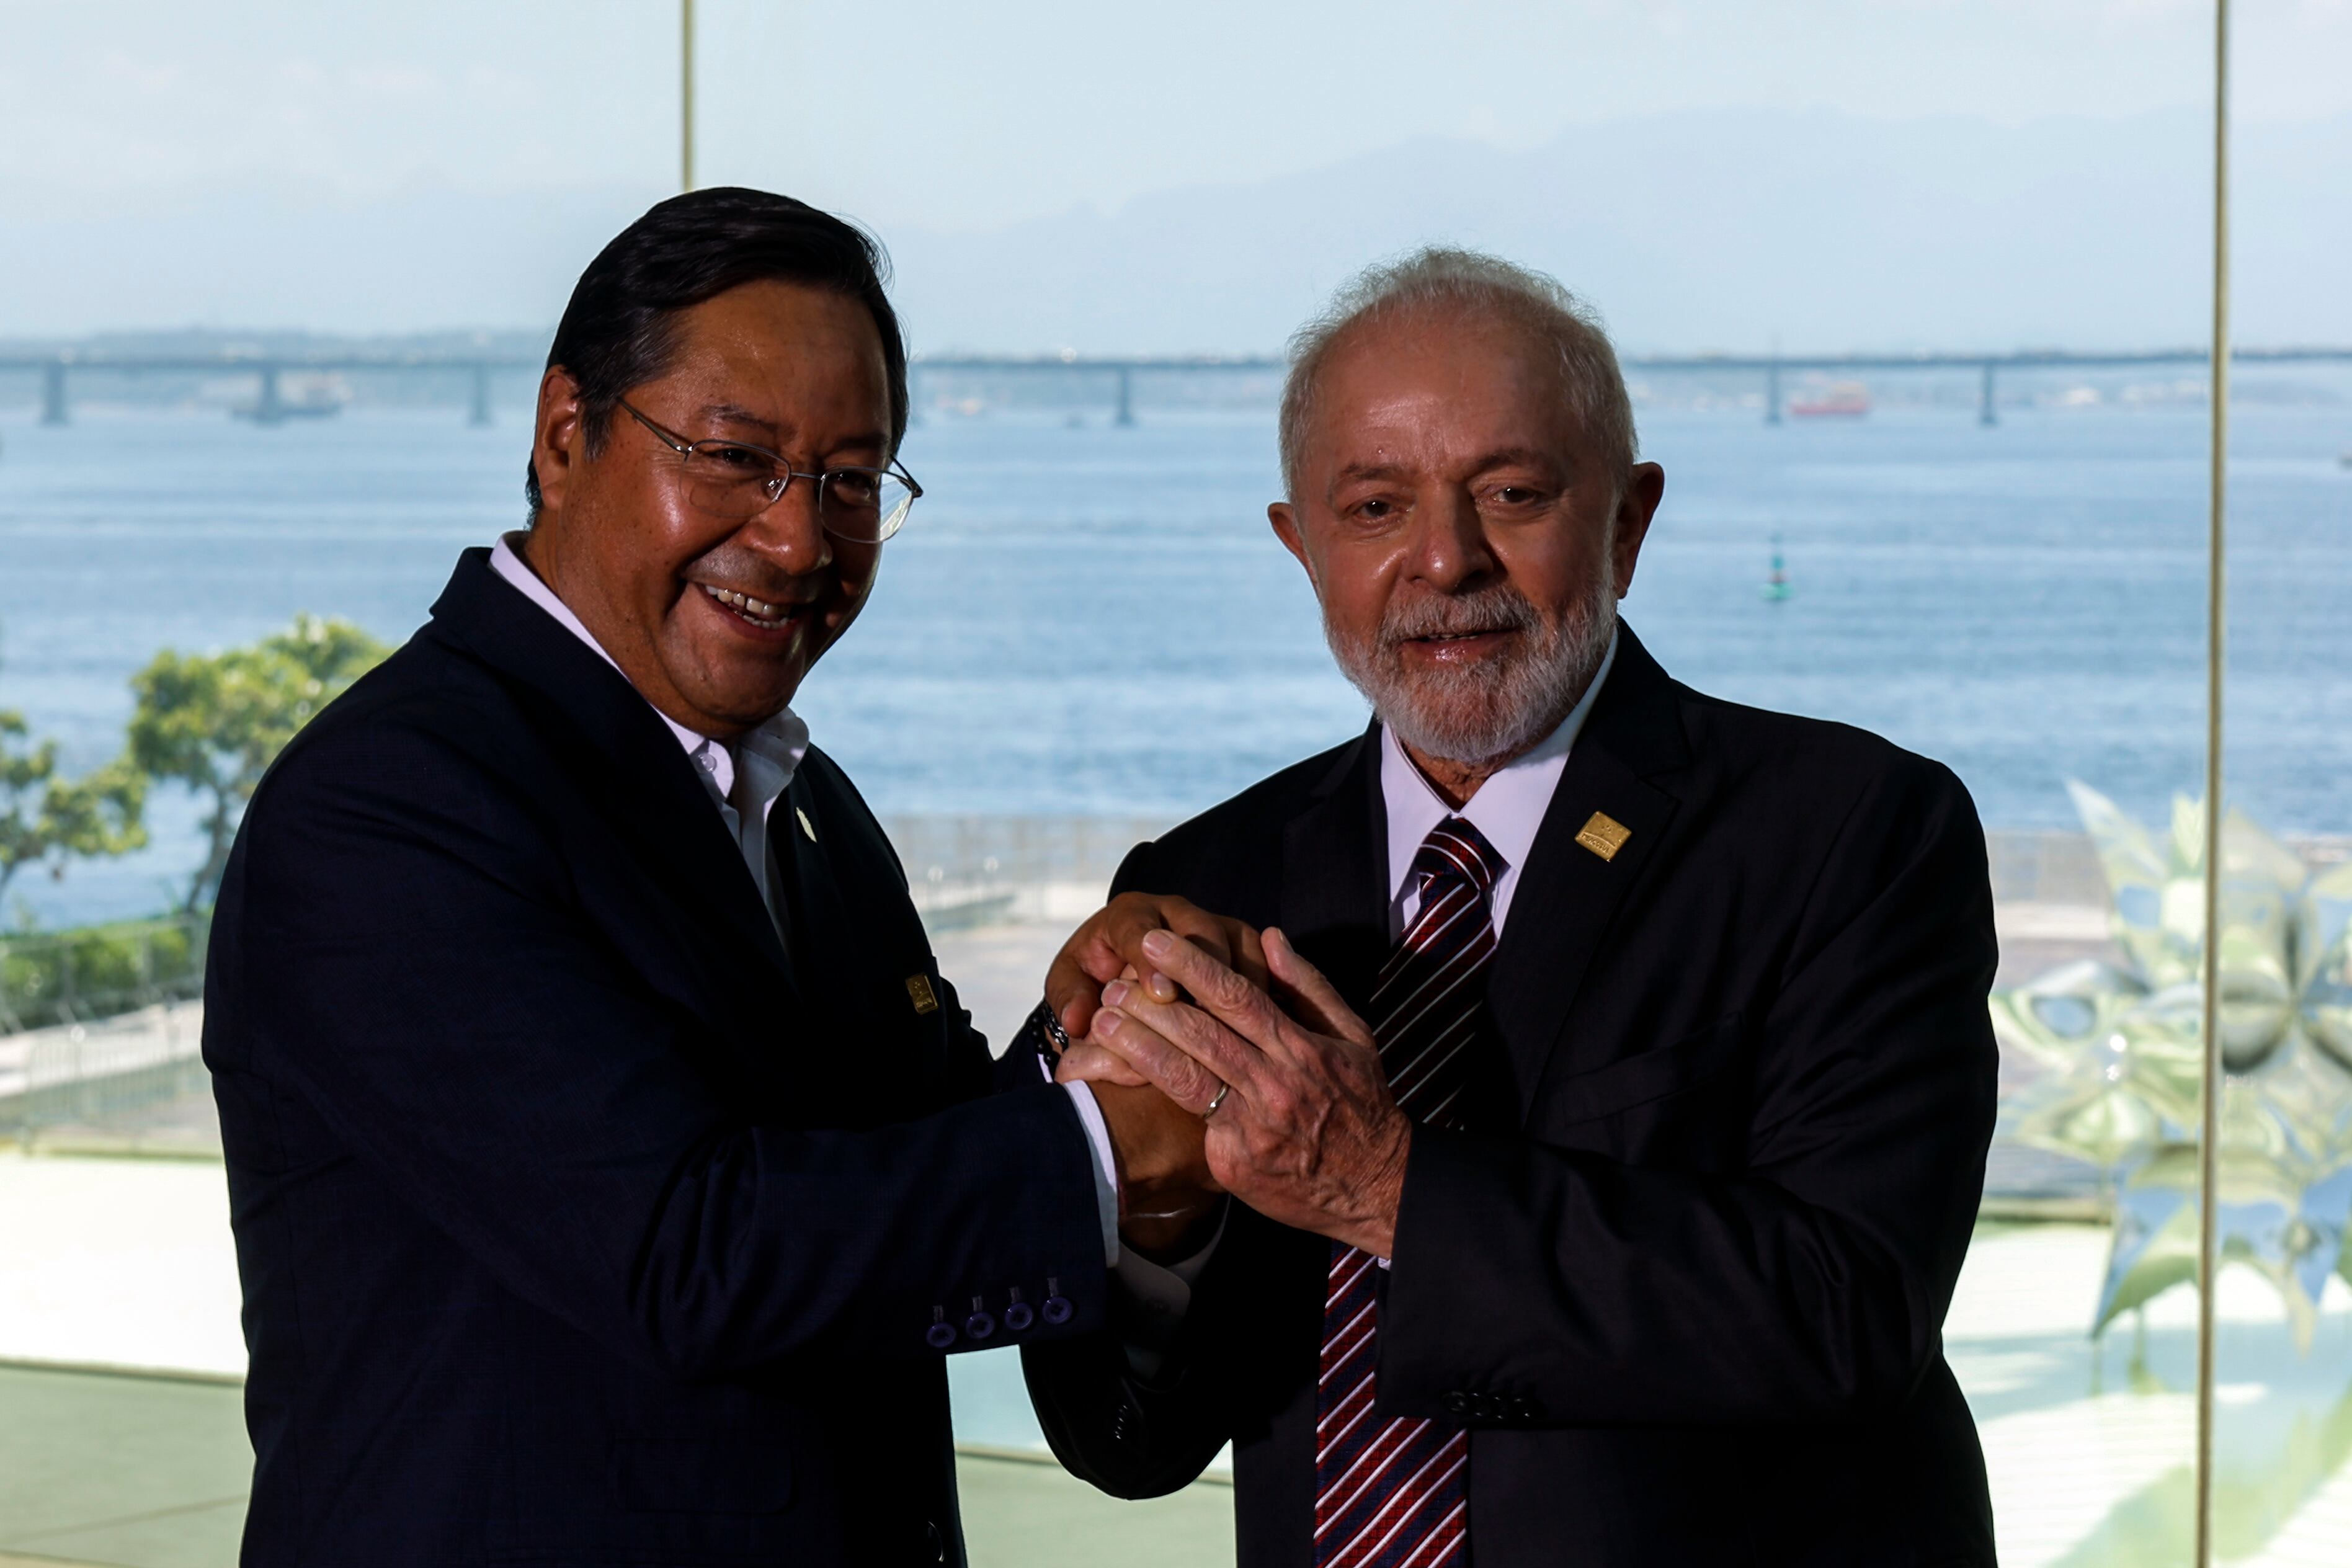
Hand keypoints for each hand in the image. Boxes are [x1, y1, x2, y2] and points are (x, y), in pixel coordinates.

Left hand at [1045, 892, 1266, 1041]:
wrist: (1124, 976)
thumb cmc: (1093, 984)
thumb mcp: (1072, 990)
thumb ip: (1070, 1003)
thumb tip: (1078, 1020)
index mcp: (1128, 915)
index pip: (1141, 930)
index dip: (1152, 962)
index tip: (1161, 995)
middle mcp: (1174, 911)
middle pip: (1202, 930)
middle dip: (1206, 971)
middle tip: (1208, 1013)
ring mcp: (1212, 923)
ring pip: (1238, 943)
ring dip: (1239, 984)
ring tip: (1240, 1025)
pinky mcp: (1240, 943)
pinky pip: (1261, 959)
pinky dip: (1261, 990)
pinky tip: (1261, 1026)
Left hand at [1089, 927, 1410, 1258]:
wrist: (1375, 1187)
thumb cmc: (1361, 1103)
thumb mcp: (1352, 1036)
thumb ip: (1307, 986)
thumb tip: (1268, 937)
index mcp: (1300, 1047)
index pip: (1236, 995)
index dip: (1190, 966)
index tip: (1154, 942)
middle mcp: (1273, 1084)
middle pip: (1200, 1033)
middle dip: (1150, 1004)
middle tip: (1112, 981)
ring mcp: (1250, 1126)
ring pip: (1184, 1077)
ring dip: (1137, 1046)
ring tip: (1100, 1022)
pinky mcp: (1232, 1163)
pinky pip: (1190, 1124)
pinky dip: (1154, 1099)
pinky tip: (1119, 1079)